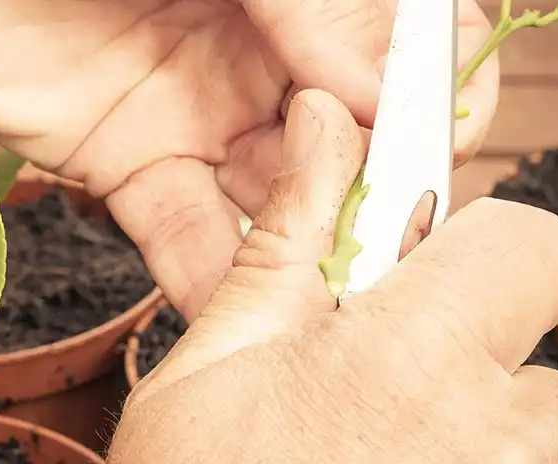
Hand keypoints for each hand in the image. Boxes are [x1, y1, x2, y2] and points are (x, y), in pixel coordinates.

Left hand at [0, 0, 499, 319]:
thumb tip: (386, 86)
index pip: (407, 44)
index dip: (433, 94)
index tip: (430, 138)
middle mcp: (263, 47)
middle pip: (357, 135)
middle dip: (384, 193)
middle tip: (397, 249)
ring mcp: (197, 111)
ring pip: (282, 197)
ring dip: (315, 249)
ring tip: (341, 304)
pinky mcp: (124, 167)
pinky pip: (185, 237)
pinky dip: (217, 284)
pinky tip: (251, 324)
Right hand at [47, 90, 557, 463]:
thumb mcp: (212, 364)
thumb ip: (290, 239)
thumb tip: (324, 129)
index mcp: (408, 360)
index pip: (533, 246)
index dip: (479, 257)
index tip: (428, 287)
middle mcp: (492, 452)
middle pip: (543, 366)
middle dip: (474, 374)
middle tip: (377, 411)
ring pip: (546, 462)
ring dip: (483, 463)